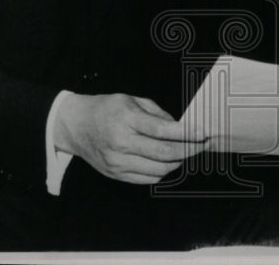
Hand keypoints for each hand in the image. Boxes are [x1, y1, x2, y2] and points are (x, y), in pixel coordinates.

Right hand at [54, 93, 207, 184]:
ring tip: (185, 152)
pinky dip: (162, 172)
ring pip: (159, 170)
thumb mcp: (132, 100)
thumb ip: (158, 114)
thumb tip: (181, 128)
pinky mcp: (115, 174)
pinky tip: (168, 162)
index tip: (203, 133)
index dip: (188, 133)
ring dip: (177, 162)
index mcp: (126, 119)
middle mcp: (121, 142)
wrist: (75, 126)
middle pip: (164, 153)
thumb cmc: (105, 109)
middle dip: (189, 150)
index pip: (164, 130)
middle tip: (203, 145)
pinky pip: (147, 179)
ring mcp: (118, 162)